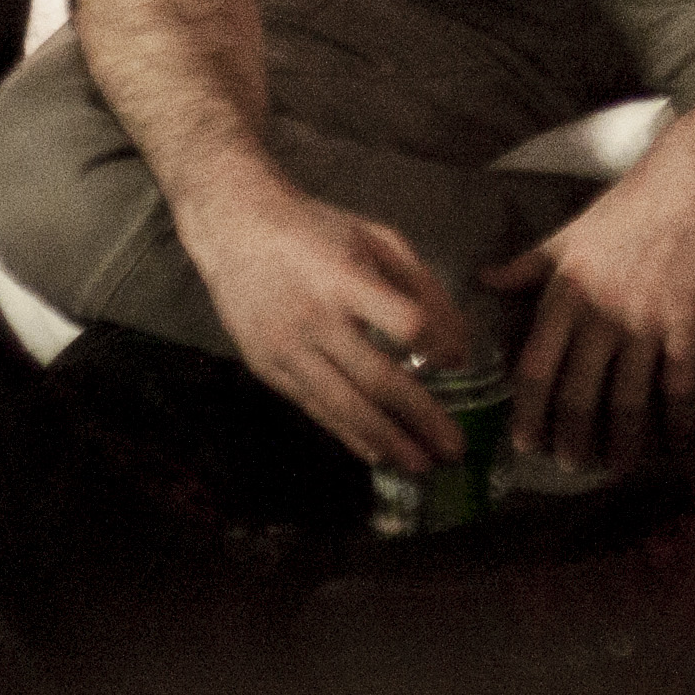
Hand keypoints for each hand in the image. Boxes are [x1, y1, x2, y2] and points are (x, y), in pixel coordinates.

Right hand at [170, 171, 475, 471]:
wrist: (236, 229)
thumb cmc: (316, 230)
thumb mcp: (376, 237)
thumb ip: (422, 286)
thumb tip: (456, 348)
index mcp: (346, 278)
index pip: (404, 323)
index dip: (437, 346)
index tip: (459, 363)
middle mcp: (316, 319)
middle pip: (377, 378)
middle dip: (421, 418)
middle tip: (454, 450)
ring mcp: (288, 348)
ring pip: (344, 406)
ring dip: (387, 441)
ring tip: (421, 466)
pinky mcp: (268, 368)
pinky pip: (315, 410)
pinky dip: (349, 435)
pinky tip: (377, 454)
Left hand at [481, 130, 694, 471]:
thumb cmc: (633, 202)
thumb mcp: (571, 231)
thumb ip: (529, 264)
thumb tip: (484, 278)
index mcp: (566, 292)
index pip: (535, 367)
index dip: (529, 412)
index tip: (526, 442)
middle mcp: (600, 313)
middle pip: (578, 395)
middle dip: (573, 441)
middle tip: (573, 466)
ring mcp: (646, 321)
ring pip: (628, 400)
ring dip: (624, 442)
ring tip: (620, 466)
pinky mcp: (690, 323)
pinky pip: (680, 386)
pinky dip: (679, 420)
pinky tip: (678, 443)